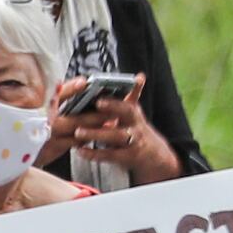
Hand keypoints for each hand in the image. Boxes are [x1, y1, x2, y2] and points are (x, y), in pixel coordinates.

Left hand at [46, 83, 177, 180]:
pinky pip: (110, 155)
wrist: (153, 156)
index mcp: (133, 114)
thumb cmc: (136, 130)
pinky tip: (80, 150)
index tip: (100, 97)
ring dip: (97, 133)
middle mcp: (135, 125)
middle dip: (112, 108)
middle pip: (126, 114)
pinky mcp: (127, 157)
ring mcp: (132, 141)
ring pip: (116, 136)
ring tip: (78, 132)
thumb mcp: (135, 113)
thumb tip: (140, 76)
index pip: (126, 102)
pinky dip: (95, 153)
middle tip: (96, 104)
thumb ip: (132, 95)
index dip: (115, 100)